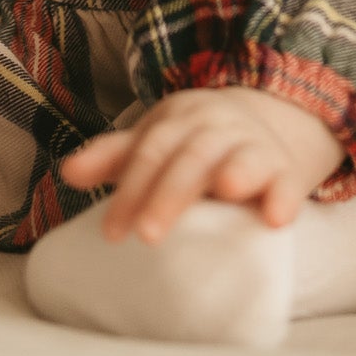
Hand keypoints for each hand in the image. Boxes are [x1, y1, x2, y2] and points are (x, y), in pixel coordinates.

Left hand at [61, 87, 344, 242]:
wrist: (264, 121)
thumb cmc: (193, 143)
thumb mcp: (155, 141)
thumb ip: (115, 157)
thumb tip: (67, 172)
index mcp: (178, 120)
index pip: (150, 152)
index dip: (130, 191)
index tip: (112, 233)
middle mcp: (215, 128)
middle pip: (190, 158)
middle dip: (169, 195)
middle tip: (147, 235)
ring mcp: (252, 146)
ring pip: (241, 158)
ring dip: (235, 171)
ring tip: (225, 189)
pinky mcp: (285, 171)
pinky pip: (288, 182)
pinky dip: (284, 197)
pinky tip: (276, 218)